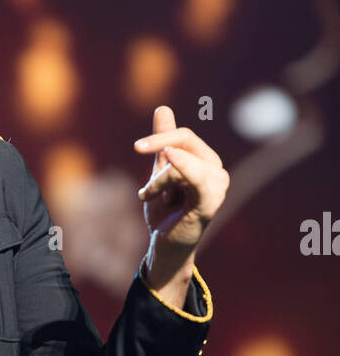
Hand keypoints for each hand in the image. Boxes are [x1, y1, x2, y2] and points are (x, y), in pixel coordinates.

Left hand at [134, 105, 228, 253]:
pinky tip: (169, 159)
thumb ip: (163, 143)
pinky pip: (195, 177)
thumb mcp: (160, 172)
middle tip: (142, 186)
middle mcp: (217, 172)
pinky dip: (180, 167)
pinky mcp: (210, 203)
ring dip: (158, 181)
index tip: (137, 147)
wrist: (165, 247)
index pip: (184, 137)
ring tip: (150, 199)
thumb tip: (163, 107)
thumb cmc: (165, 212)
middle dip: (157, 153)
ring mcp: (217, 187)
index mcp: (207, 162)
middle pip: (183, 142)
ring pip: (179, 162)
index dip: (160, 137)